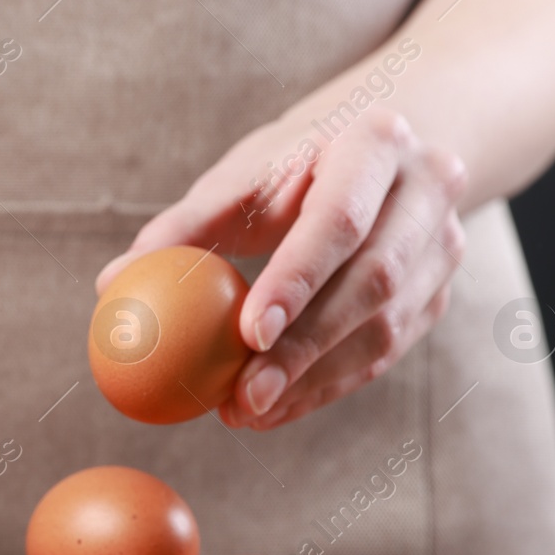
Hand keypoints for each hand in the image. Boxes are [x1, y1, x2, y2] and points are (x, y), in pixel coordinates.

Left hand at [96, 109, 467, 429]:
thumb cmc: (291, 165)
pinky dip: (327, 386)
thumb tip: (110, 284)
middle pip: (371, 282)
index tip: (247, 335)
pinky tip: (277, 409)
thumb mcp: (241, 177)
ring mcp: (444, 243)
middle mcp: (428, 189)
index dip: (297, 281)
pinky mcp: (439, 291)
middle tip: (242, 398)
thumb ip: (181, 228)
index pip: (340, 222)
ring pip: (387, 328)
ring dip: (313, 381)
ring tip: (246, 412)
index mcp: (376, 141)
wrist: (381, 152)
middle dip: (304, 350)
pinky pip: (386, 353)